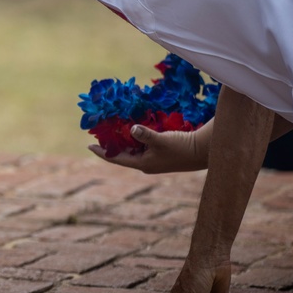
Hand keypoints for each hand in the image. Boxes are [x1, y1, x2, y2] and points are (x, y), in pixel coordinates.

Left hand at [88, 122, 210, 173]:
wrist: (204, 151)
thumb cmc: (181, 147)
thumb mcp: (161, 140)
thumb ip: (145, 134)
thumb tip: (131, 129)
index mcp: (142, 164)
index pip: (116, 159)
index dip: (102, 152)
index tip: (88, 146)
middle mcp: (146, 164)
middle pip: (123, 154)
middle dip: (111, 144)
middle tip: (100, 133)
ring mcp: (154, 159)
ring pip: (133, 149)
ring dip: (123, 140)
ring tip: (112, 129)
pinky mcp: (161, 154)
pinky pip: (142, 146)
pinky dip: (135, 138)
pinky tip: (133, 128)